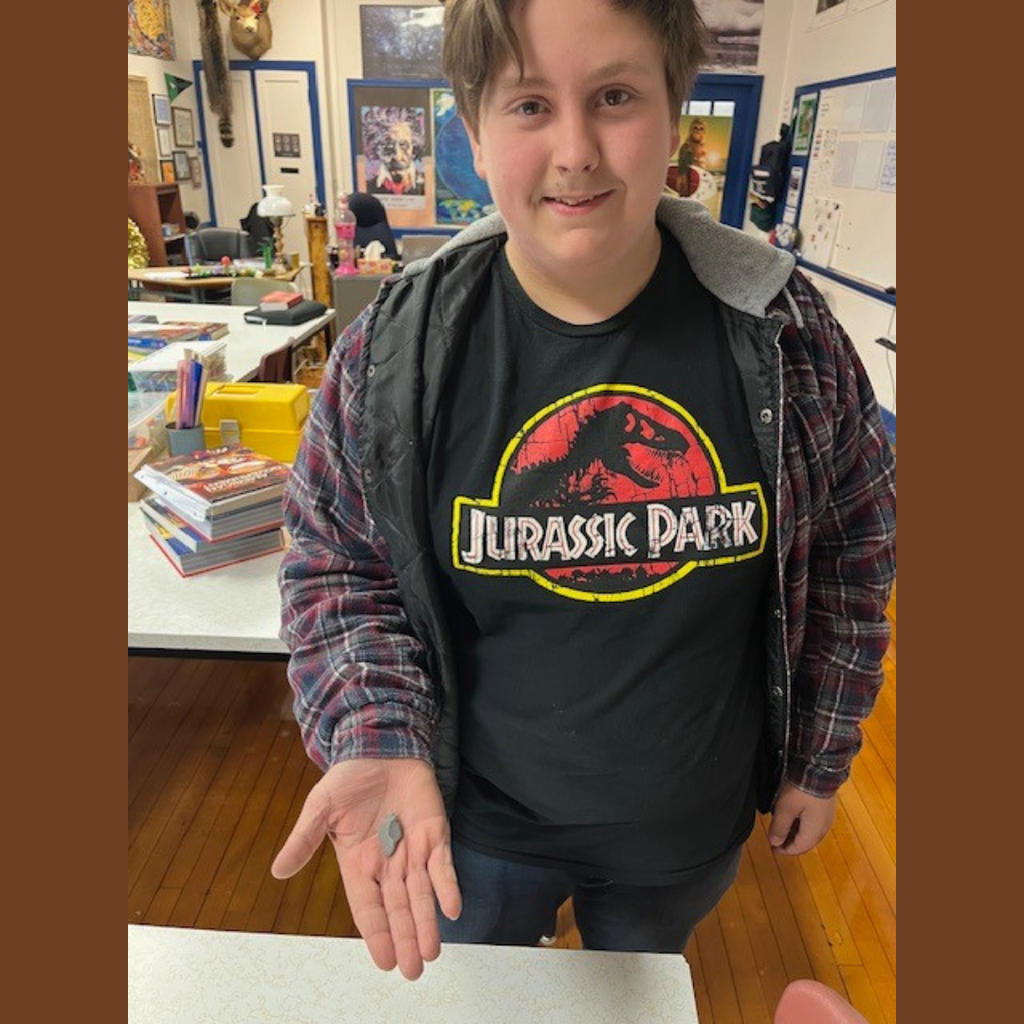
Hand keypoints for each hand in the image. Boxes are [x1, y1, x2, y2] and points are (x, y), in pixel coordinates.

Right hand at [271, 758, 461, 979]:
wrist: (380, 746)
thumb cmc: (349, 778)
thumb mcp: (320, 806)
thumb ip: (304, 838)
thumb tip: (277, 871)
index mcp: (358, 864)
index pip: (368, 907)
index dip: (376, 934)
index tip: (384, 961)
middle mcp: (387, 865)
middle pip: (398, 909)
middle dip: (405, 939)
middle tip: (413, 969)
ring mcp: (413, 851)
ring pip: (421, 895)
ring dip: (426, 923)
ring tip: (431, 952)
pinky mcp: (434, 834)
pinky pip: (442, 865)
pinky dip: (448, 886)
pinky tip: (452, 909)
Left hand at [767, 782, 835, 855]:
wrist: (820, 768)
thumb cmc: (802, 790)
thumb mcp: (785, 809)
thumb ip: (779, 827)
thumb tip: (775, 843)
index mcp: (814, 832)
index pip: (799, 848)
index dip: (784, 851)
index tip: (772, 849)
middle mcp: (824, 828)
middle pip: (805, 842)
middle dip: (790, 844)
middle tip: (776, 840)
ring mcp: (827, 817)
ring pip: (809, 833)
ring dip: (796, 834)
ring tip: (782, 829)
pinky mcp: (826, 808)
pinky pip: (813, 823)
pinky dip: (802, 825)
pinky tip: (794, 818)